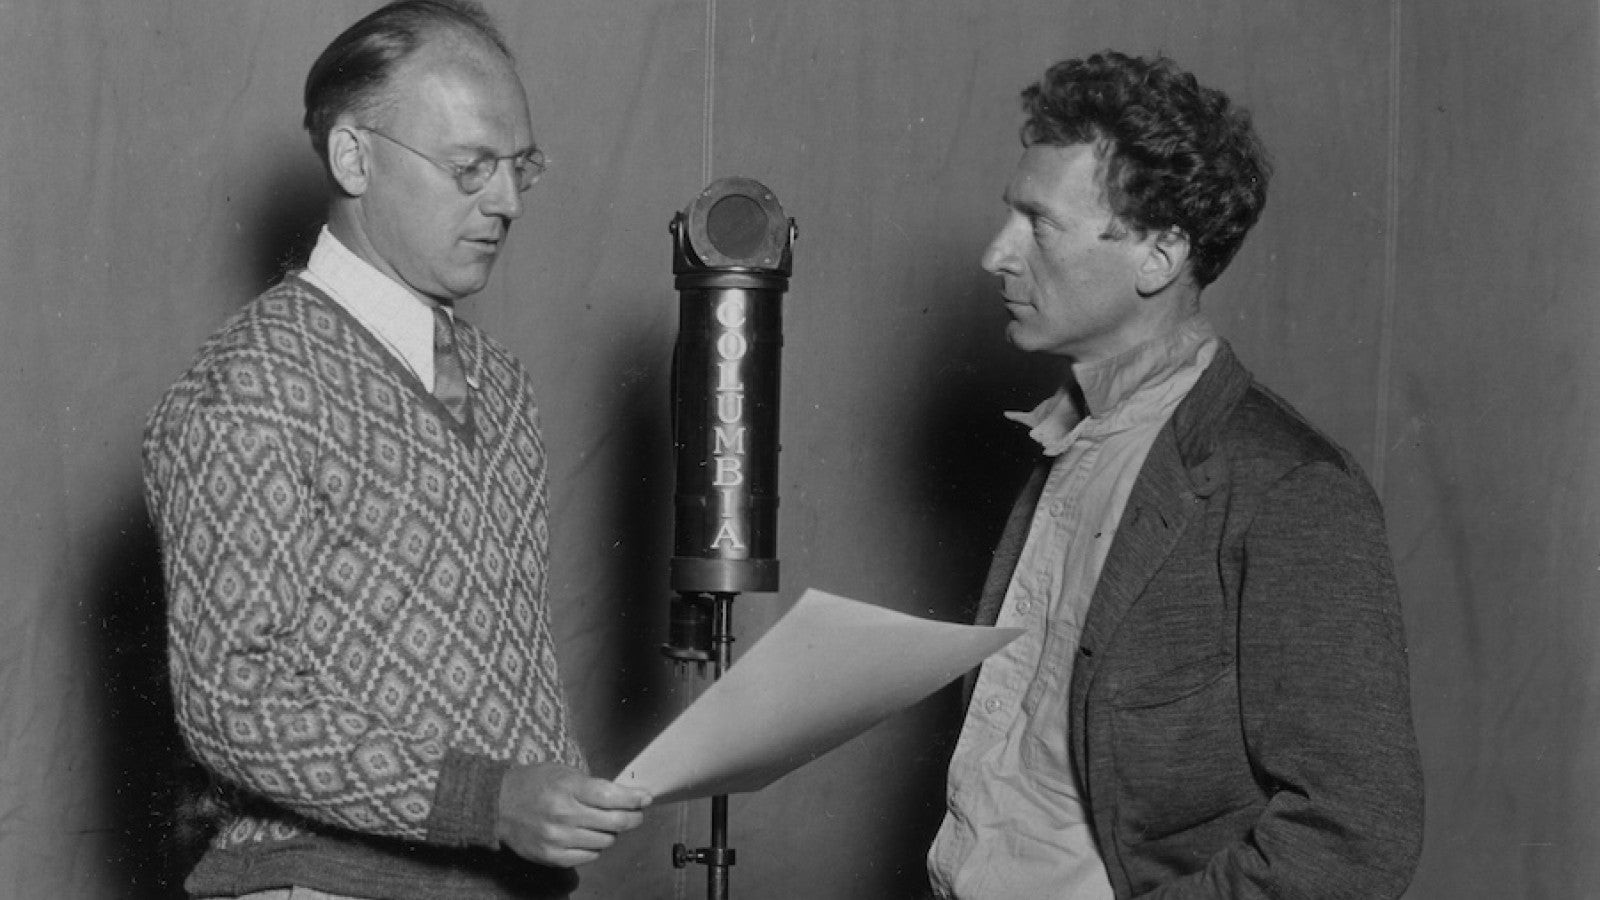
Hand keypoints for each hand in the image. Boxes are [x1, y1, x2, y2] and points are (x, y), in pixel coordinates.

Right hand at [496, 762, 652, 866]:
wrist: (497, 805)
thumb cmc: (533, 784)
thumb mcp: (563, 772)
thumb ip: (593, 785)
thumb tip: (626, 796)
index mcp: (568, 789)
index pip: (612, 797)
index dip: (634, 799)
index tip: (646, 798)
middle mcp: (564, 815)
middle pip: (615, 823)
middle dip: (632, 817)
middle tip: (636, 813)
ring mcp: (558, 838)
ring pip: (605, 842)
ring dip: (612, 833)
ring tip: (605, 823)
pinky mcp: (552, 856)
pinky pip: (589, 856)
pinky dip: (595, 846)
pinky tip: (589, 836)